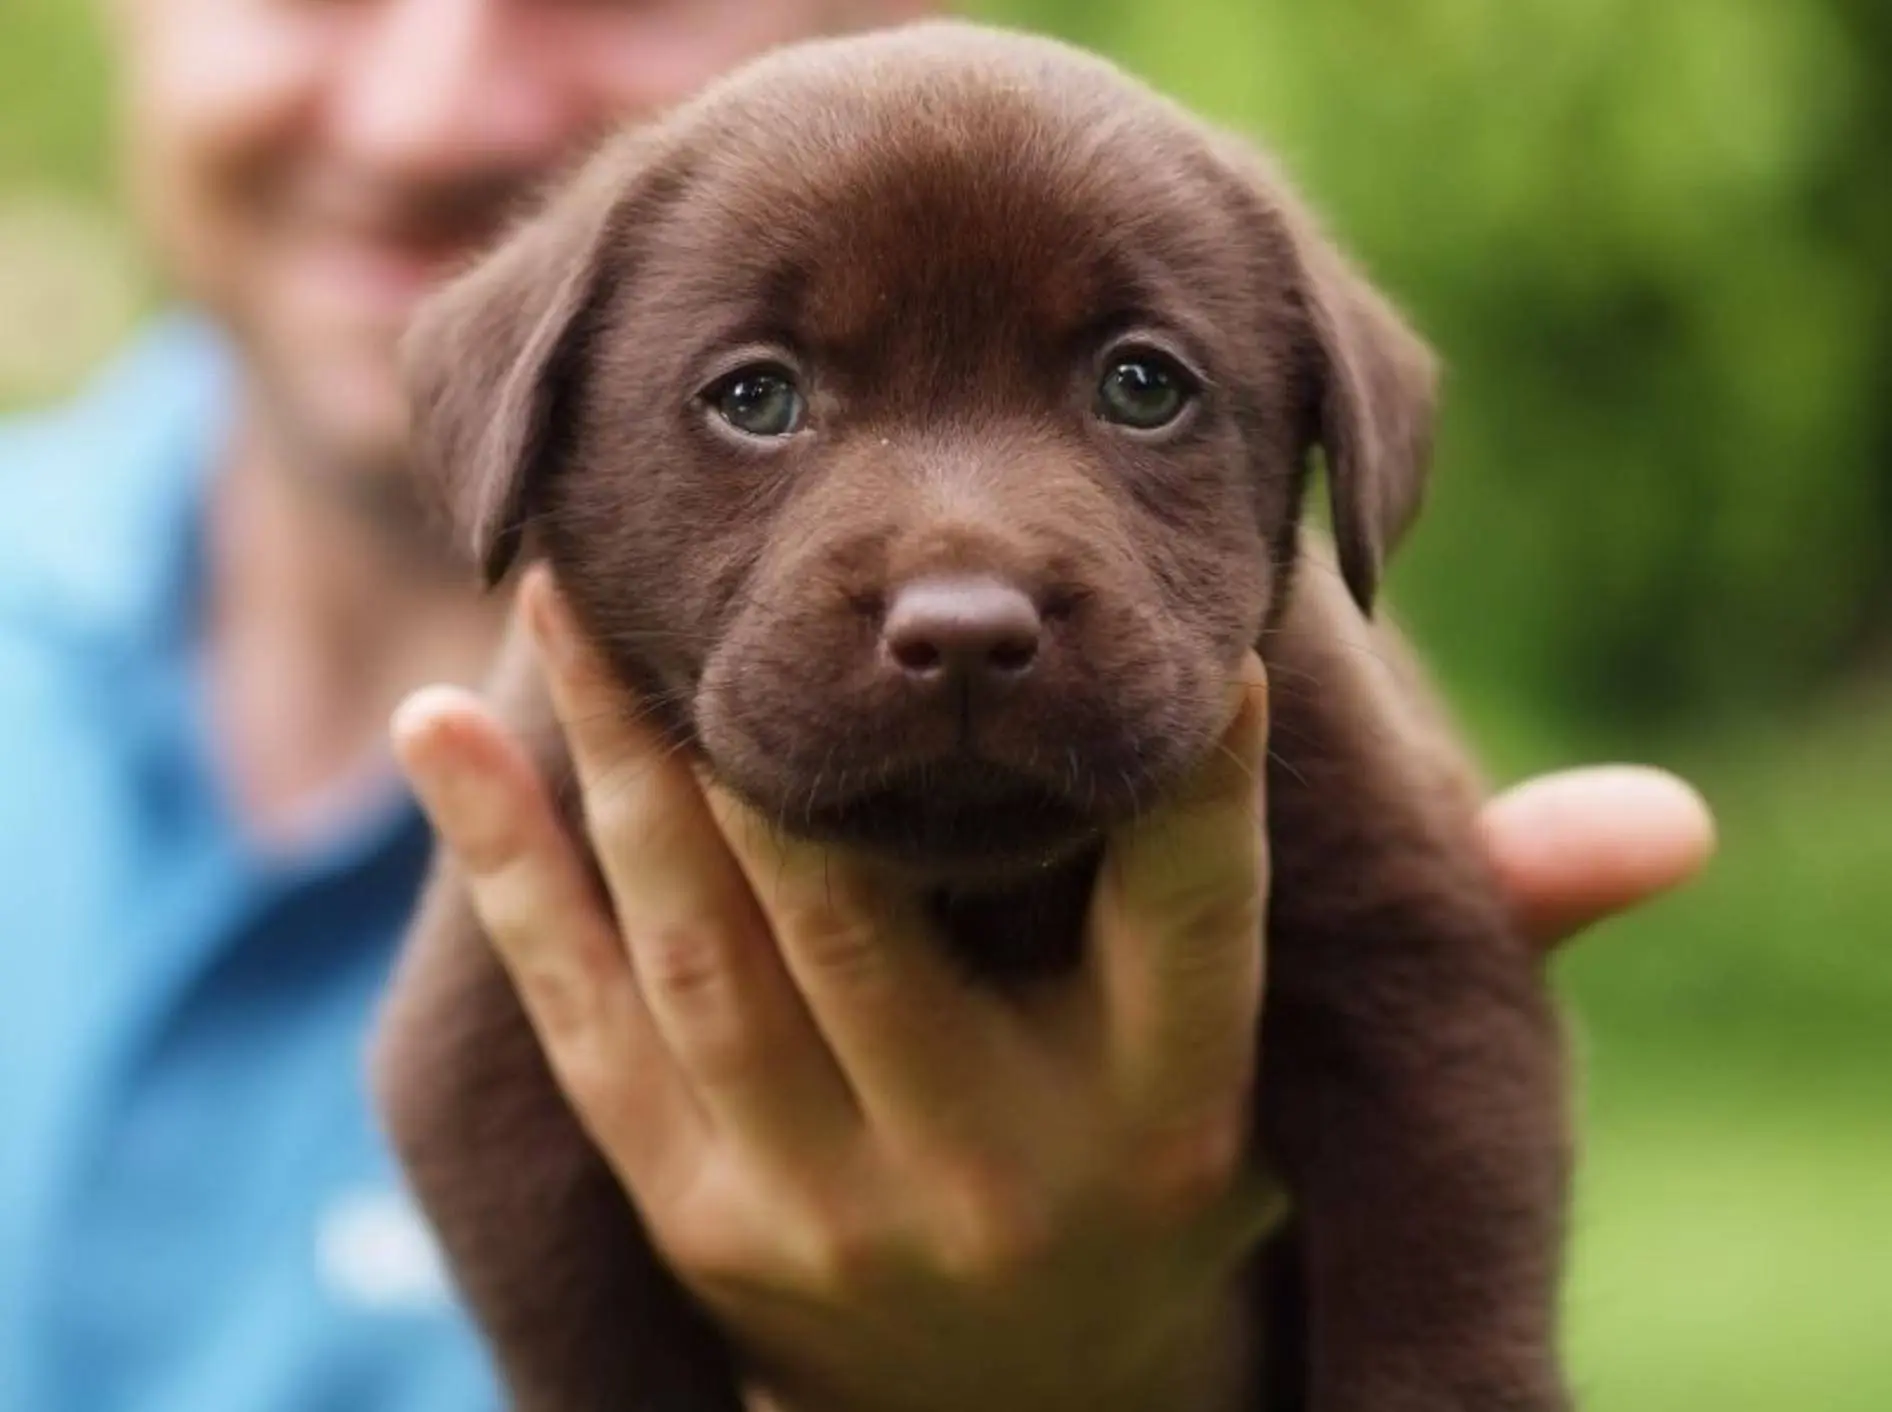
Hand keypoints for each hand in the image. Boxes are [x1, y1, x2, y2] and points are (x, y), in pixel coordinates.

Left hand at [391, 567, 1711, 1411]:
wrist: (995, 1406)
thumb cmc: (1151, 1187)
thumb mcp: (1290, 1100)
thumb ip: (1436, 951)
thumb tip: (1673, 829)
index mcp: (1154, 1125)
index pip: (1187, 921)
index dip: (1187, 772)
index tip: (1171, 617)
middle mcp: (981, 1169)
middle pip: (865, 910)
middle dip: (781, 715)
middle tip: (720, 531)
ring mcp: (804, 1198)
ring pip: (689, 940)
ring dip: (616, 748)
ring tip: (564, 577)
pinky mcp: (676, 1202)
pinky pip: (572, 1011)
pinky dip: (506, 858)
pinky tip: (443, 724)